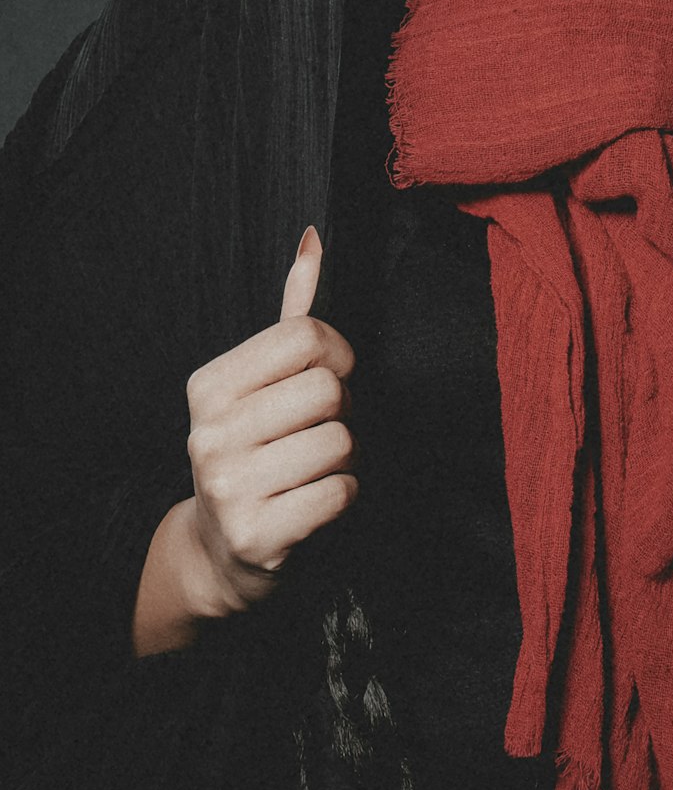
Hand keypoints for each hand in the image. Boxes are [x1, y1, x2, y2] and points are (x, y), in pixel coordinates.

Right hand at [183, 226, 358, 616]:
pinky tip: (314, 502)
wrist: (224, 550)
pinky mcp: (256, 535)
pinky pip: (340, 492)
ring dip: (346, 458)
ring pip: (340, 442)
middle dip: (344, 411)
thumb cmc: (257, 450)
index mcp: (209, 386)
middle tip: (321, 431)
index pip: (306, 336)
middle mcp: (208, 433)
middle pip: (328, 390)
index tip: (332, 376)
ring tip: (315, 468)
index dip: (337, 355)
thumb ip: (293, 314)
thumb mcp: (263, 382)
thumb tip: (314, 239)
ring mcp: (228, 487)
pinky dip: (344, 496)